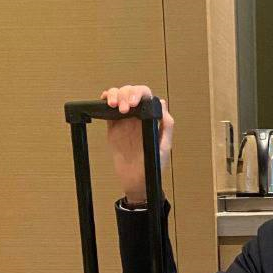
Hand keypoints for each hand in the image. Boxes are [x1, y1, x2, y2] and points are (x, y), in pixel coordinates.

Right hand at [100, 84, 173, 203]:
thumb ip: (166, 126)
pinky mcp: (113, 126)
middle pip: (130, 91)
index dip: (139, 94)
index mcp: (151, 117)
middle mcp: (138, 115)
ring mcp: (125, 119)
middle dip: (126, 94)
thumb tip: (162, 104)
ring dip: (115, 95)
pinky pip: (108, 107)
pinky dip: (106, 98)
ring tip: (114, 106)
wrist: (135, 181)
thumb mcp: (163, 147)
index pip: (145, 95)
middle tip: (123, 109)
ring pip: (119, 95)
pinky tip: (105, 101)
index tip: (134, 103)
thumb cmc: (151, 166)